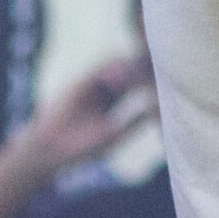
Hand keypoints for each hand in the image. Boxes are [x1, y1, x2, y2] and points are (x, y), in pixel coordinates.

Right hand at [15, 54, 155, 175]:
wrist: (52, 150)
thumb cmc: (82, 148)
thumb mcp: (114, 136)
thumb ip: (134, 122)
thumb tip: (156, 113)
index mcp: (115, 103)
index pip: (137, 86)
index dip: (150, 82)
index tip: (166, 82)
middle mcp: (104, 91)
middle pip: (128, 72)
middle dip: (143, 69)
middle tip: (160, 69)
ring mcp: (92, 85)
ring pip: (115, 67)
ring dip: (129, 68)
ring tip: (140, 76)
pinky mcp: (79, 83)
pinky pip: (97, 70)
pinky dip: (110, 70)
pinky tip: (120, 80)